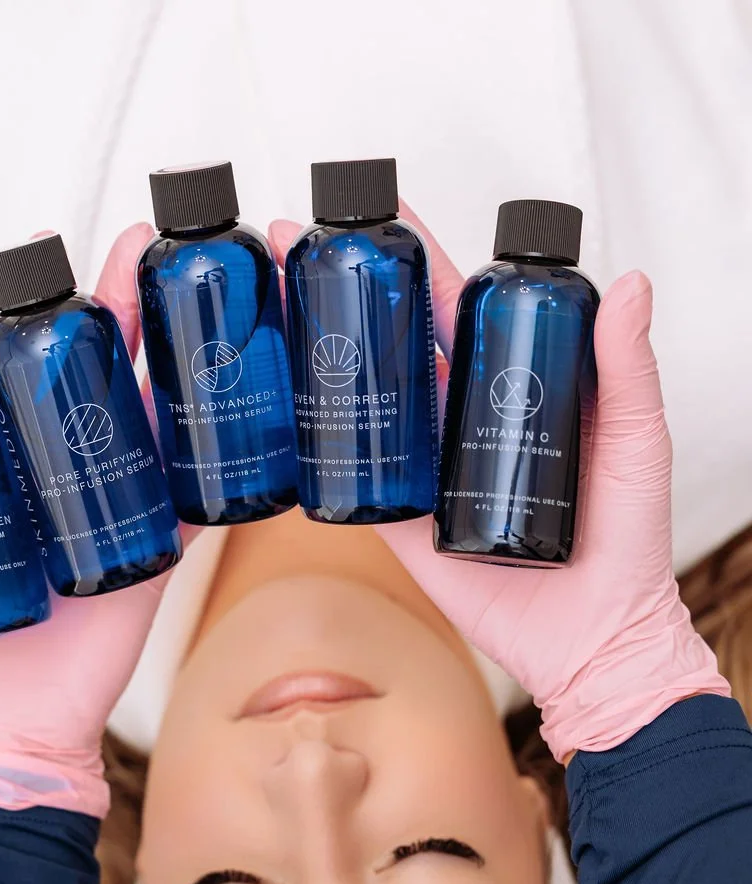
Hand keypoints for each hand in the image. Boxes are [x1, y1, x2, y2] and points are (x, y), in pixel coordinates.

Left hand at [0, 221, 172, 817]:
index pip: (42, 372)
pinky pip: (199, 497)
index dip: (52, 314)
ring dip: (184, 360)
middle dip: (129, 307)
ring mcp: (128, 505)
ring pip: (162, 418)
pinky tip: (248, 407)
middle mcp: (83, 472)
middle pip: (112, 374)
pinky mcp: (162, 549)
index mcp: (27, 464)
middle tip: (144, 247)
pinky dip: (224, 459)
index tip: (53, 256)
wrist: (15, 719)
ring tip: (198, 304)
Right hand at [268, 211, 728, 762]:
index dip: (423, 260)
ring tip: (276, 310)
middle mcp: (460, 425)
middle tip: (297, 247)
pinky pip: (357, 483)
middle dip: (348, 296)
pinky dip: (318, 451)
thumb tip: (631, 283)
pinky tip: (283, 409)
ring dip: (320, 358)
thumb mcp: (637, 440)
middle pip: (399, 346)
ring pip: (368, 404)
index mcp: (512, 392)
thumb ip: (629, 368)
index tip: (385, 216)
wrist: (596, 636)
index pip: (460, 312)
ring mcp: (426, 474)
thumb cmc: (628, 542)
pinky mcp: (404, 527)